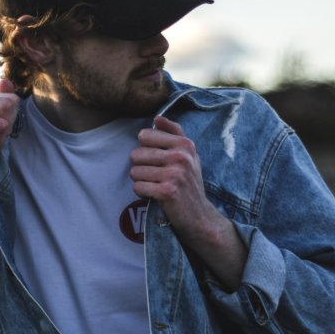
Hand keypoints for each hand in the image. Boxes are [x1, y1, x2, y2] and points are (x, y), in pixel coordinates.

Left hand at [129, 115, 213, 240]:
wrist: (199, 215)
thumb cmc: (189, 182)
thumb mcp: (189, 155)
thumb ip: (174, 134)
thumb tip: (157, 118)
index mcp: (185, 144)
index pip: (145, 135)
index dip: (145, 149)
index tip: (157, 160)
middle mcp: (181, 157)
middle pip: (136, 154)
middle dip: (141, 167)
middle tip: (155, 176)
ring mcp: (174, 174)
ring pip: (135, 171)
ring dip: (141, 181)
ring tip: (155, 185)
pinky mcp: (167, 192)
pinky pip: (138, 187)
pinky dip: (142, 193)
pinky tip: (154, 195)